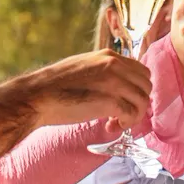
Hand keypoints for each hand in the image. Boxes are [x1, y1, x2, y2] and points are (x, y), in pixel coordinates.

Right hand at [25, 50, 152, 129]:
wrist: (37, 96)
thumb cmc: (54, 86)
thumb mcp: (83, 67)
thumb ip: (102, 71)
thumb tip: (116, 85)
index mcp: (109, 56)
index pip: (141, 71)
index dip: (137, 89)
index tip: (126, 101)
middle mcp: (115, 65)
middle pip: (146, 86)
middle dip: (138, 103)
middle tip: (123, 115)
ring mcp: (114, 82)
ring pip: (142, 101)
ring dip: (132, 116)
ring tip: (115, 123)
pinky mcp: (110, 101)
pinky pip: (131, 114)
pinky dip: (125, 124)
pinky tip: (110, 126)